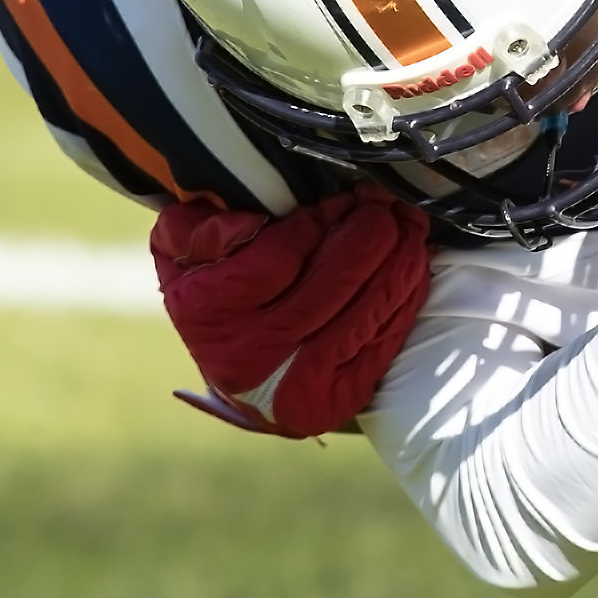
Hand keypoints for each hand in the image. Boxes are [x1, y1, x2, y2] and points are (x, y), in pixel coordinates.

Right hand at [152, 184, 430, 436]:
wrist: (239, 375)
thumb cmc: (215, 296)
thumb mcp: (184, 255)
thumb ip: (198, 228)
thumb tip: (247, 223)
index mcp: (208, 313)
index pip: (276, 259)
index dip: (317, 224)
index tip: (341, 200)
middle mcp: (250, 355)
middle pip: (330, 285)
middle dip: (369, 235)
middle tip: (386, 203)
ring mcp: (296, 384)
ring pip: (364, 311)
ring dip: (397, 261)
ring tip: (408, 226)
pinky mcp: (337, 398)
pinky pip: (384, 339)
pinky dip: (404, 299)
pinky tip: (413, 267)